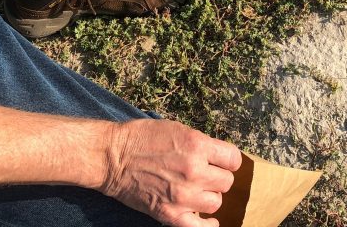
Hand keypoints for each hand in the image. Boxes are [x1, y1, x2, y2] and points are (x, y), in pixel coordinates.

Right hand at [101, 119, 241, 226]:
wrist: (113, 157)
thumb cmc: (142, 138)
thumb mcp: (176, 129)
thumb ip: (201, 143)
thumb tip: (219, 156)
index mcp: (197, 145)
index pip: (233, 159)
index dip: (227, 160)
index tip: (221, 161)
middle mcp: (194, 171)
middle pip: (226, 182)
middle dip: (217, 177)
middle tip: (204, 175)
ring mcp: (183, 195)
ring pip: (216, 203)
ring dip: (209, 196)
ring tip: (197, 191)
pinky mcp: (170, 214)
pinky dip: (208, 225)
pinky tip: (207, 219)